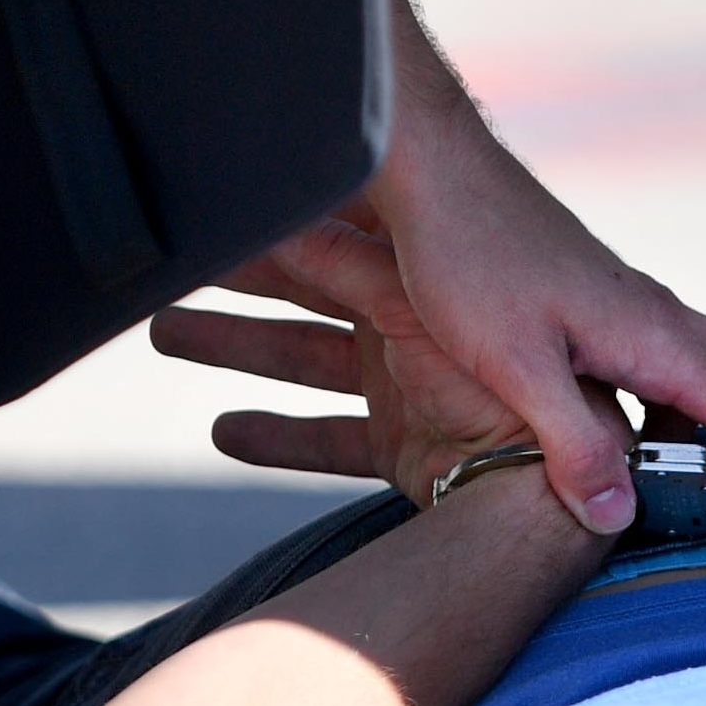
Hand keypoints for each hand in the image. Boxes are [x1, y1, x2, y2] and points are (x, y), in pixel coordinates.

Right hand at [150, 218, 530, 509]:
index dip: (272, 224)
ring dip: (238, 345)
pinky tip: (224, 430)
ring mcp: (407, 388)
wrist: (541, 500)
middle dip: (241, 276)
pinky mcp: (404, 446)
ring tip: (164, 330)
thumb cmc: (505, 396)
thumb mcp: (420, 313)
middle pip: (309, 291)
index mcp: (421, 286)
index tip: (211, 206)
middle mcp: (413, 328)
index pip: (330, 241)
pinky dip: (278, 435)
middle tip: (171, 261)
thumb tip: (290, 213)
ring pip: (305, 357)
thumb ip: (354, 268)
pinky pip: (328, 438)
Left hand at [363, 118, 705, 534]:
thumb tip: (617, 516)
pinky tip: (622, 432)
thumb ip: (572, 443)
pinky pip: (672, 355)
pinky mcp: (603, 303)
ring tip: (681, 480)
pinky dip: (676, 400)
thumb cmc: (469, 258)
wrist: (436, 176)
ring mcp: (634, 307)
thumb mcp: (513, 367)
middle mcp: (659, 317)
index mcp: (652, 336)